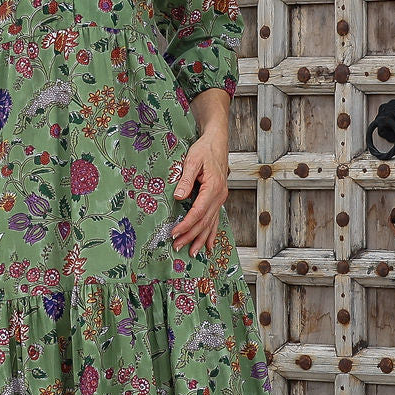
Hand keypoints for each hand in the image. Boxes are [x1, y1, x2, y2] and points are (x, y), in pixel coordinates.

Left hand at [171, 131, 228, 256]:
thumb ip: (186, 179)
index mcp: (213, 187)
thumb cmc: (204, 149)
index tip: (174, 233)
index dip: (186, 225)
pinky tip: (209, 246)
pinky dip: (212, 234)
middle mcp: (219, 196)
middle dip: (191, 236)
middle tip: (177, 247)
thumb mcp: (192, 160)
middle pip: (204, 222)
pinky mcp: (218, 198)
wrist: (217, 141)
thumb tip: (178, 197)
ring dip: (201, 239)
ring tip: (193, 253)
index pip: (198, 212)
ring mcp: (220, 198)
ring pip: (211, 223)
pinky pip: (215, 219)